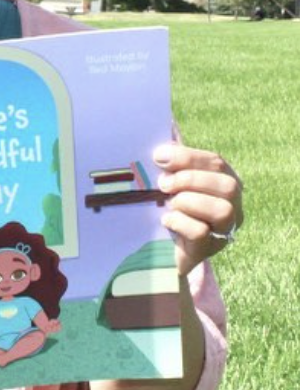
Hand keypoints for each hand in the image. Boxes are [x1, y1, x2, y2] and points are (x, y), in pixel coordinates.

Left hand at [154, 142, 242, 275]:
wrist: (160, 249)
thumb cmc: (168, 206)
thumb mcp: (170, 181)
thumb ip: (171, 162)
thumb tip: (163, 140)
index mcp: (224, 182)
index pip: (216, 162)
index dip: (187, 157)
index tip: (158, 156)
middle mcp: (232, 206)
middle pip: (228, 185)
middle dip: (190, 179)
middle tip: (164, 184)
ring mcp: (224, 229)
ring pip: (222, 210)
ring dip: (188, 201)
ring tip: (170, 203)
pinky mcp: (208, 249)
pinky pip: (201, 232)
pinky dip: (180, 222)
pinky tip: (166, 220)